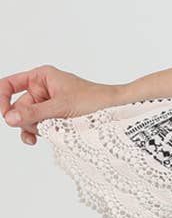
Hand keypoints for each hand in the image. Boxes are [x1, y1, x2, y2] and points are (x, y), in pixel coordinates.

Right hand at [1, 65, 120, 147]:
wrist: (113, 110)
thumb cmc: (93, 100)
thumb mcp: (61, 107)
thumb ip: (34, 113)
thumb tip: (9, 117)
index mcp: (40, 77)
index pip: (8, 85)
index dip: (1, 99)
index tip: (6, 116)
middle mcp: (41, 89)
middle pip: (17, 107)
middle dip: (26, 119)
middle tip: (40, 125)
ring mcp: (45, 104)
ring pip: (26, 120)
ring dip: (34, 128)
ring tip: (51, 129)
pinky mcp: (51, 117)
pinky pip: (35, 127)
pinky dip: (36, 133)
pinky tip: (37, 140)